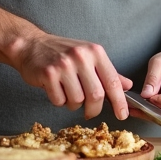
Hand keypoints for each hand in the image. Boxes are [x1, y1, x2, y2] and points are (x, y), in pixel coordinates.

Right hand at [14, 33, 132, 121]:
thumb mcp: (89, 57)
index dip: (120, 101)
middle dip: (94, 109)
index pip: (112, 81)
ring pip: (77, 101)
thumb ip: (109, 73)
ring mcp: (64, 65)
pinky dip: (59, 101)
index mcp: (95, 52)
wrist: (32, 45)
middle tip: (89, 111)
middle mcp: (81, 56)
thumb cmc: (62, 52)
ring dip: (73, 104)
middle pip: (96, 95)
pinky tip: (56, 89)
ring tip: (68, 92)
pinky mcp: (48, 74)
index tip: (122, 114)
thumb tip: (128, 85)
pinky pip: (59, 101)